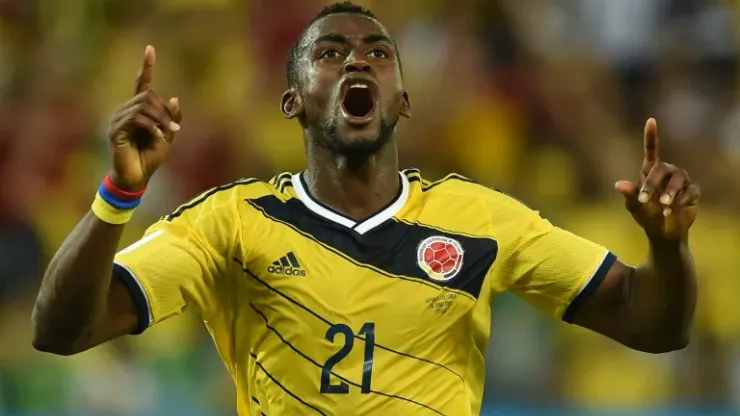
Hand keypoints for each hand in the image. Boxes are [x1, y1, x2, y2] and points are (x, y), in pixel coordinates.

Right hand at [108, 45, 181, 190]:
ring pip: (142, 105)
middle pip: (147, 95)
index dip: (146, 67)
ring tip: (167, 134)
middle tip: (174, 128)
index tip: (150, 49)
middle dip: (163, 111)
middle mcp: (126, 110)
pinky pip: (137, 119)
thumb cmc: (150, 157)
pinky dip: (151, 126)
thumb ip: (171, 119)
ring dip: (160, 119)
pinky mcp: (116, 130)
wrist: (138, 177)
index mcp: (138, 110)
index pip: (141, 83)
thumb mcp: (168, 136)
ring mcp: (119, 119)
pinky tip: (158, 137)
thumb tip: (174, 98)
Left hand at [615, 118, 699, 239]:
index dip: (651, 135)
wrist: (662, 232)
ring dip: (669, 193)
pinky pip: (690, 191)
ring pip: (678, 178)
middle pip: (662, 168)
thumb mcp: (634, 206)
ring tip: (662, 207)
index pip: (652, 149)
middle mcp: (667, 172)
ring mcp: (681, 181)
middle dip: (652, 184)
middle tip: (643, 200)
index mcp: (650, 171)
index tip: (651, 120)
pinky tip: (671, 210)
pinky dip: (680, 201)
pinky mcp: (693, 191)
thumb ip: (629, 195)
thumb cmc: (645, 215)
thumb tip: (618, 184)